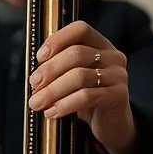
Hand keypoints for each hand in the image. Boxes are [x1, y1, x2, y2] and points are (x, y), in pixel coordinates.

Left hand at [28, 20, 136, 153]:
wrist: (111, 124)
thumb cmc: (88, 99)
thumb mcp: (73, 78)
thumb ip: (59, 68)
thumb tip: (34, 74)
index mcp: (101, 45)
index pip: (81, 29)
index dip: (58, 39)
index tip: (39, 56)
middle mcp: (113, 56)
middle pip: (77, 54)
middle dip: (50, 69)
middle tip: (33, 84)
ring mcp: (119, 75)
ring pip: (80, 76)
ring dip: (53, 90)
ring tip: (37, 103)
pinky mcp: (119, 96)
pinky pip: (87, 96)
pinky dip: (65, 104)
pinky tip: (51, 112)